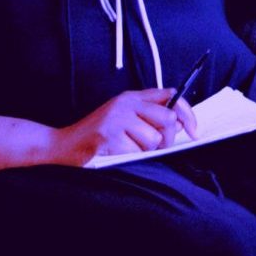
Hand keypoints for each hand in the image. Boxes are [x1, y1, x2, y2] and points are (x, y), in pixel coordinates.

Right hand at [51, 88, 199, 165]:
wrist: (61, 147)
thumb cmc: (96, 137)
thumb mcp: (123, 119)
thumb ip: (149, 117)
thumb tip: (180, 125)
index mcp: (131, 98)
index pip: (171, 96)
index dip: (187, 114)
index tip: (194, 131)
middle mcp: (125, 104)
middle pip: (167, 120)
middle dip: (166, 139)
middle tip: (151, 147)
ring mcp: (116, 118)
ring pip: (153, 139)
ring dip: (143, 151)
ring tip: (125, 149)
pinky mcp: (108, 136)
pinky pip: (136, 152)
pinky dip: (128, 158)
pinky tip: (114, 154)